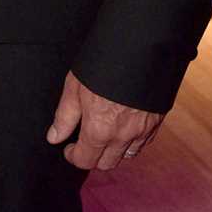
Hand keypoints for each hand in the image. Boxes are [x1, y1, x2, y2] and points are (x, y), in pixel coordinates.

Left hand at [46, 72, 161, 173]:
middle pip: (106, 163)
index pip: (85, 160)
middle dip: (93, 156)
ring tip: (105, 133)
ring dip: (114, 150)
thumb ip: (65, 116)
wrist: (141, 47)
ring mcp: (143, 130)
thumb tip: (54, 137)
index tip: (69, 148)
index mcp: (99, 129)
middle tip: (85, 141)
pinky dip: (132, 142)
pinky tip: (124, 126)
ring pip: (127, 156)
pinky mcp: (157, 122)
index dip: (73, 156)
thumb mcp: (75, 86)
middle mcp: (123, 136)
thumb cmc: (104, 63)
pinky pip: (143, 143)